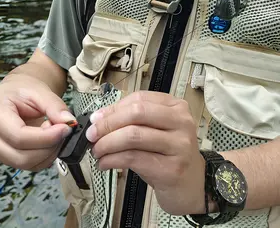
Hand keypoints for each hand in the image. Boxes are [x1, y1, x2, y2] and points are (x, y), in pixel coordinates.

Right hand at [0, 74, 74, 170]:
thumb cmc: (24, 90)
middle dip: (49, 147)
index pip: (18, 136)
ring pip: (25, 164)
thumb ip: (55, 106)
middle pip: (20, 156)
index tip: (65, 128)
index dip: (46, 137)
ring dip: (48, 152)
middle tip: (62, 130)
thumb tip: (69, 122)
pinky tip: (49, 140)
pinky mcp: (5, 155)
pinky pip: (28, 165)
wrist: (17, 93)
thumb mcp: (41, 91)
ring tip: (54, 132)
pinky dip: (45, 156)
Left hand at [86, 91, 205, 215]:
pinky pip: (133, 158)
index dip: (113, 108)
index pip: (139, 99)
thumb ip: (132, 120)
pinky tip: (104, 164)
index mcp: (176, 107)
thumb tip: (99, 118)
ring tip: (96, 151)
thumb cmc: (168, 154)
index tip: (95, 118)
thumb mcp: (154, 130)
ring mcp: (179, 145)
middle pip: (136, 113)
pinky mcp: (172, 169)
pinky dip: (112, 160)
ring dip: (106, 143)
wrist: (192, 184)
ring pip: (133, 136)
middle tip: (91, 135)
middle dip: (107, 123)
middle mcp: (182, 122)